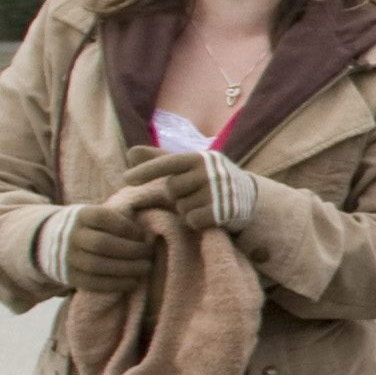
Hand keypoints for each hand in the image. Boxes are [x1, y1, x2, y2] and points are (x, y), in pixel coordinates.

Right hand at [62, 202, 155, 292]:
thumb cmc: (87, 227)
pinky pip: (93, 283)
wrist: (48, 241)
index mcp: (80, 216)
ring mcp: (68, 258)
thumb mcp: (95, 216)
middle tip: (149, 253)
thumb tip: (145, 237)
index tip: (141, 235)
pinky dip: (116, 284)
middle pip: (102, 244)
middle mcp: (71, 236)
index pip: (103, 218)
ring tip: (146, 268)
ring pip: (98, 266)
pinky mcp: (69, 276)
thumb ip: (116, 222)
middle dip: (131, 250)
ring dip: (127, 269)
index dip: (126, 227)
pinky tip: (133, 282)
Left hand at [119, 147, 254, 231]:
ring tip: (203, 204)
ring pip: (182, 207)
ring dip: (187, 209)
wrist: (248, 196)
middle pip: (172, 189)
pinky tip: (208, 216)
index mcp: (199, 158)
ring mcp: (219, 191)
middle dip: (176, 195)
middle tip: (192, 194)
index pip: (167, 163)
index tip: (126, 179)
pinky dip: (196, 222)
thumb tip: (131, 152)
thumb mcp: (189, 166)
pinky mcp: (224, 211)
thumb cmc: (209, 180)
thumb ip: (160, 160)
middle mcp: (210, 171)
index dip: (146, 171)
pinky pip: (193, 220)